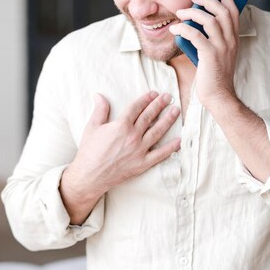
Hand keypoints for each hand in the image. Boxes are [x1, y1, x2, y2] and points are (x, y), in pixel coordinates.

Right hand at [63, 91, 180, 201]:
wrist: (90, 175)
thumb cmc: (89, 151)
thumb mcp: (92, 127)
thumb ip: (100, 110)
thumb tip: (99, 95)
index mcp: (121, 125)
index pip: (137, 108)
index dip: (146, 99)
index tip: (154, 93)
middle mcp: (133, 136)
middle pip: (149, 116)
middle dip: (160, 105)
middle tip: (168, 96)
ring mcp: (139, 150)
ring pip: (157, 131)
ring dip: (168, 120)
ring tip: (175, 111)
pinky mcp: (143, 163)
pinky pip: (160, 154)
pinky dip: (171, 147)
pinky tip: (179, 140)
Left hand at [169, 0, 239, 108]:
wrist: (218, 95)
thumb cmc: (214, 73)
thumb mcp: (218, 51)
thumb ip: (213, 36)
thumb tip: (198, 21)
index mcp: (234, 38)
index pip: (233, 10)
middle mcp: (230, 40)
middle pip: (221, 10)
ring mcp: (221, 47)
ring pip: (209, 20)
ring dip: (192, 12)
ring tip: (180, 13)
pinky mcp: (210, 55)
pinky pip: (195, 35)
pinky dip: (183, 29)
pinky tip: (175, 29)